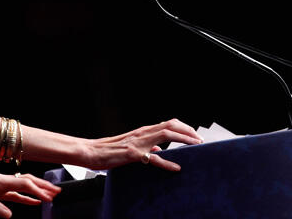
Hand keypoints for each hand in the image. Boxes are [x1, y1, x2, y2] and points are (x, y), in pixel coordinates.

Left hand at [0, 171, 61, 217]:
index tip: (49, 198)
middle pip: (28, 181)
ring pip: (23, 188)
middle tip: (57, 192)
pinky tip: (32, 203)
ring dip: (37, 192)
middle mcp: (2, 180)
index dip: (38, 190)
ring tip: (49, 196)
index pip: (24, 184)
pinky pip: (15, 195)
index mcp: (0, 179)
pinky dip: (26, 199)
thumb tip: (9, 215)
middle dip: (43, 186)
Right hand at [87, 118, 201, 170]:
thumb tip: (159, 151)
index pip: (168, 123)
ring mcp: (138, 143)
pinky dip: (167, 162)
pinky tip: (177, 167)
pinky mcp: (133, 154)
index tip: (195, 134)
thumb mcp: (131, 145)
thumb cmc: (109, 150)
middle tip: (200, 139)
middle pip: (171, 125)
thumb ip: (146, 146)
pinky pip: (153, 158)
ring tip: (196, 145)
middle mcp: (142, 133)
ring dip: (183, 139)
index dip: (184, 127)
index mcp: (143, 131)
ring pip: (166, 134)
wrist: (91, 151)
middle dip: (188, 130)